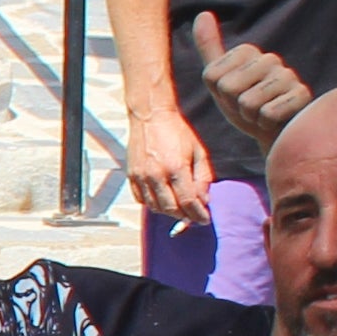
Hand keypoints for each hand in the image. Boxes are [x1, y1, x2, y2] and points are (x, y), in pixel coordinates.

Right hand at [122, 99, 212, 219]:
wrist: (150, 117)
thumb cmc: (177, 132)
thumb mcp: (198, 152)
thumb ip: (203, 178)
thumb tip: (204, 200)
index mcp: (176, 168)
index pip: (188, 202)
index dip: (198, 214)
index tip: (205, 219)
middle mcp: (156, 175)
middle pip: (171, 209)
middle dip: (185, 216)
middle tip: (194, 215)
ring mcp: (141, 176)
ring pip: (155, 207)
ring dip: (170, 211)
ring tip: (179, 206)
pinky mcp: (131, 176)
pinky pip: (142, 200)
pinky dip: (153, 204)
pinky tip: (163, 198)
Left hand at [192, 12, 312, 148]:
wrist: (275, 134)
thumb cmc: (246, 108)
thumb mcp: (220, 80)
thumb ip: (209, 49)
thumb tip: (202, 13)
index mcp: (247, 52)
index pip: (211, 76)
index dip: (219, 95)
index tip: (233, 97)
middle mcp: (270, 59)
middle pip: (228, 88)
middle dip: (235, 107)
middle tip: (250, 109)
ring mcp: (288, 76)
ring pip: (248, 103)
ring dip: (251, 117)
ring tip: (262, 114)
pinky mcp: (303, 95)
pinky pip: (268, 114)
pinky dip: (267, 124)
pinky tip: (277, 121)